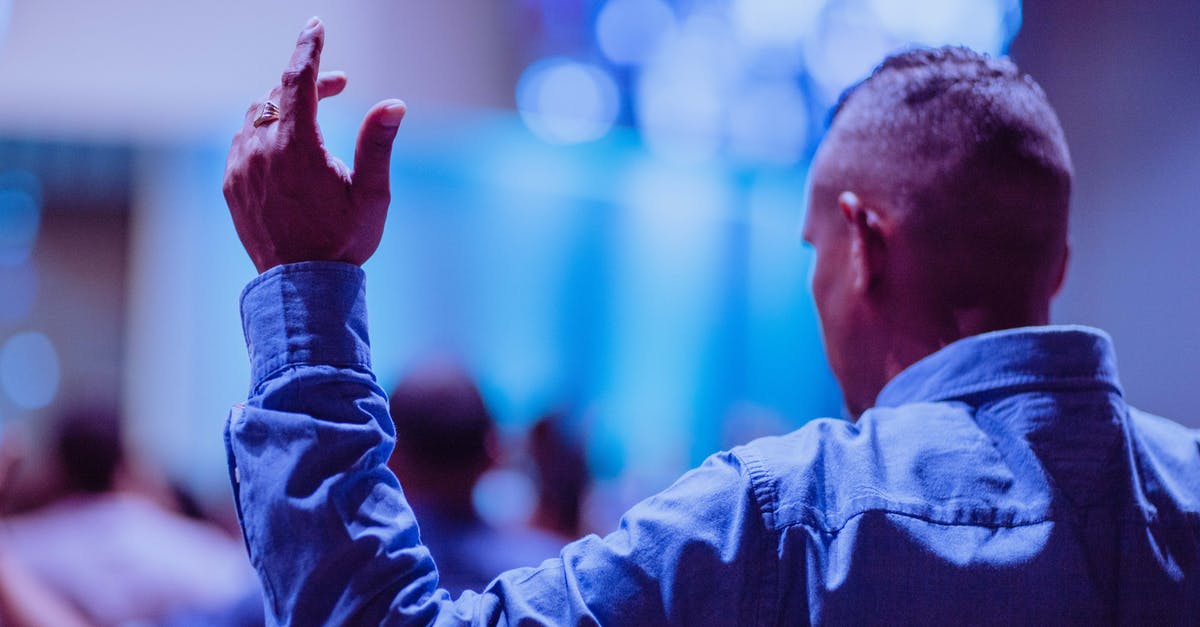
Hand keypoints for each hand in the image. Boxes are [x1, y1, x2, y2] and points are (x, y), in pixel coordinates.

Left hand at [223, 17, 406, 272]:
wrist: (302, 289)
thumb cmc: (343, 242)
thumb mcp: (372, 194)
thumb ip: (377, 144)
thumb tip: (393, 104)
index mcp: (298, 148)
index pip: (298, 80)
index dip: (308, 48)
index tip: (315, 26)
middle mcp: (261, 151)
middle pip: (278, 95)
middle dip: (308, 83)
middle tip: (339, 86)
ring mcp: (240, 169)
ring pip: (256, 116)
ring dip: (284, 109)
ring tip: (312, 122)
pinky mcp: (232, 186)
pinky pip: (242, 143)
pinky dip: (263, 134)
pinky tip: (285, 151)